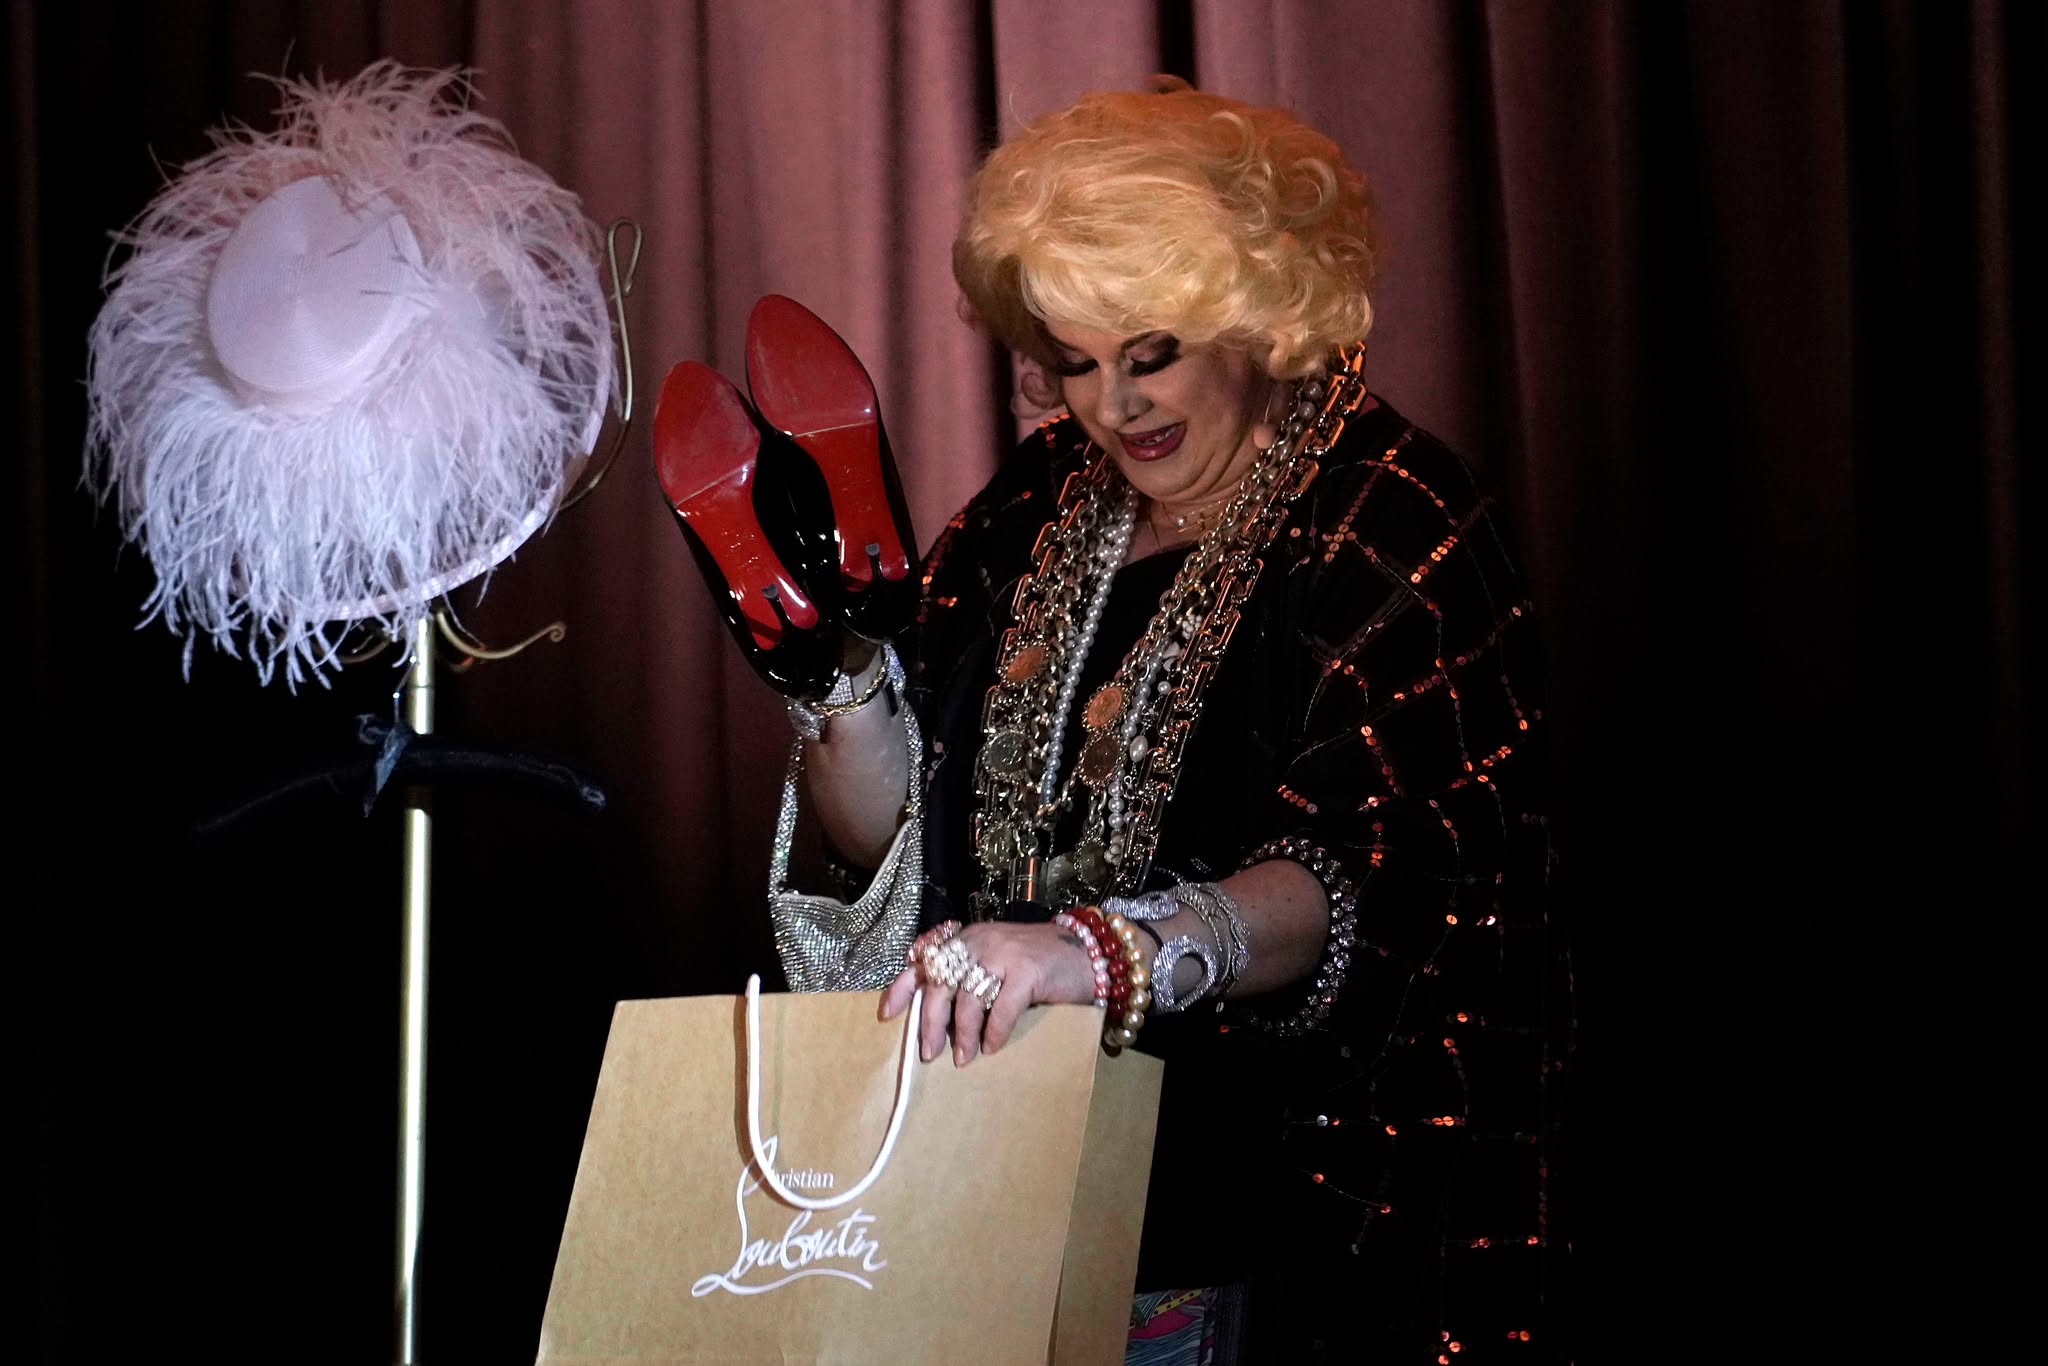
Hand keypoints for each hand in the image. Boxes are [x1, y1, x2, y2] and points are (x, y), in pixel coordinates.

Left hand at [880, 921, 1099, 1065]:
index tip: (887, 1015)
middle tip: (927, 1052)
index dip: (903, 987)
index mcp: (968, 939)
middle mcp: (980, 941)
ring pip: (969, 998)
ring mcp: (1004, 953)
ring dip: (962, 1034)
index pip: (925, 959)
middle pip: (941, 983)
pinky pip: (1002, 1007)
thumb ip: (969, 975)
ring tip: (961, 1059)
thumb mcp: (996, 961)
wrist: (1088, 953)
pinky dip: (995, 1032)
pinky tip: (992, 1048)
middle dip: (930, 1022)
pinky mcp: (1027, 970)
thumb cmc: (1038, 963)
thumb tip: (934, 1016)